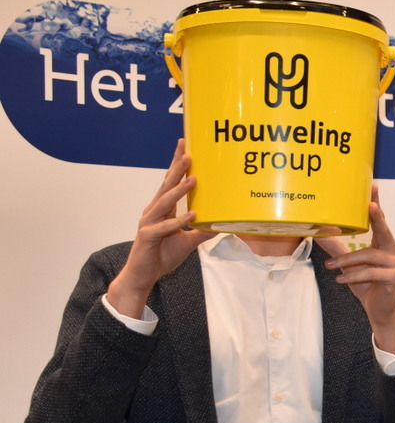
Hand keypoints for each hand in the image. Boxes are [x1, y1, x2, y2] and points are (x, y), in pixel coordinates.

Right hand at [106, 139, 214, 317]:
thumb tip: (222, 227)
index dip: (177, 165)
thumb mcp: (187, 242)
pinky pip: (165, 227)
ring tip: (194, 179)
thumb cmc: (161, 256)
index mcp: (162, 209)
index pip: (170, 183)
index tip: (186, 147)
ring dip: (179, 191)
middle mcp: (154, 211)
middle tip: (189, 152)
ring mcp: (149, 222)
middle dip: (177, 169)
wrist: (143, 275)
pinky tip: (192, 215)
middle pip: (166, 185)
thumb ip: (201, 232)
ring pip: (165, 203)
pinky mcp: (148, 236)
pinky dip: (178, 221)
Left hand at [315, 186, 394, 354]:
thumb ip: (337, 249)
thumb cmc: (366, 286)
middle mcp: (393, 250)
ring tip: (330, 267)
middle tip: (369, 204)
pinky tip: (340, 279)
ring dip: (346, 261)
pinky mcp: (394, 277)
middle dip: (376, 216)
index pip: (380, 220)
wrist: (379, 311)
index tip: (373, 186)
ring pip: (368, 255)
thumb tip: (317, 234)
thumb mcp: (348, 265)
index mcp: (384, 244)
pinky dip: (353, 276)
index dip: (376, 203)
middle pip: (383, 230)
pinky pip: (370, 273)